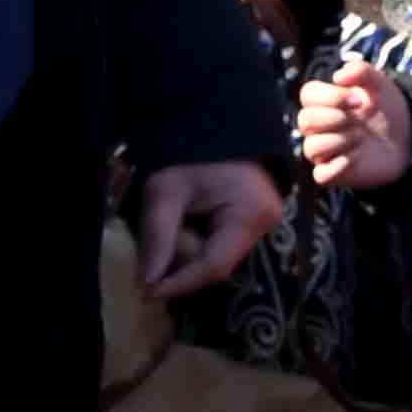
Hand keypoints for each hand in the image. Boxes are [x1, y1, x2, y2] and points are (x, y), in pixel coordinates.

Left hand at [132, 156, 285, 299]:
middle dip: (182, 259)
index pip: (214, 266)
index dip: (179, 283)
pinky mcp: (253, 219)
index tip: (147, 292)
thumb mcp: (165, 192)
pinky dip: (198, 239)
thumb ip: (157, 238)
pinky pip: (221, 243)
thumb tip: (146, 284)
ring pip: (217, 255)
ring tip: (172, 225)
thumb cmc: (187, 151)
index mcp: (250, 214)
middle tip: (158, 244)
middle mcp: (266, 223)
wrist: (207, 120)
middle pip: (216, 262)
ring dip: (188, 249)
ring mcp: (263, 222)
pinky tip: (185, 222)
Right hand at [293, 67, 411, 192]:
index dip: (331, 97)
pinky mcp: (334, 173)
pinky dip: (337, 166)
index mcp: (324, 102)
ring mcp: (325, 151)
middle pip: (304, 121)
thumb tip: (337, 76)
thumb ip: (361, 71)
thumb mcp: (379, 83)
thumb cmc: (385, 107)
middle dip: (334, 119)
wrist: (406, 136)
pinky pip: (321, 175)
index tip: (358, 101)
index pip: (307, 94)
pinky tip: (356, 156)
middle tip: (357, 120)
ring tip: (360, 138)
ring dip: (339, 141)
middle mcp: (319, 126)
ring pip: (311, 148)